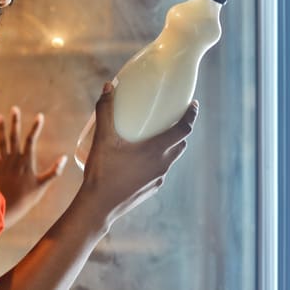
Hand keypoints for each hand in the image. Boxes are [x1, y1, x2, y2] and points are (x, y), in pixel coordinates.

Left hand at [0, 106, 67, 226]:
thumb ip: (54, 172)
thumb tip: (65, 158)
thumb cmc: (27, 198)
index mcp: (26, 162)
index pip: (31, 140)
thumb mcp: (43, 185)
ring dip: (1, 128)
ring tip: (0, 116)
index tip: (40, 116)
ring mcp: (4, 162)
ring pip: (2, 141)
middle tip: (14, 108)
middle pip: (14, 137)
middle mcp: (14, 159)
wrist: (7, 207)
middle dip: (15, 121)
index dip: (36, 127)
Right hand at [81, 82, 197, 227]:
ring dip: (169, 145)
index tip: (194, 104)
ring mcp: (158, 179)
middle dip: (180, 129)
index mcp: (156, 150)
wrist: (98, 206)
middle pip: (180, 143)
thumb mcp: (102, 138)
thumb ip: (105, 111)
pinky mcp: (151, 188)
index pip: (184, 129)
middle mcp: (162, 165)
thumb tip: (109, 86)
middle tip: (171, 117)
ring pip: (171, 157)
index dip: (192, 115)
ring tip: (155, 136)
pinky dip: (157, 160)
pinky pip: (160, 170)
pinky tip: (140, 158)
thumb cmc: (102, 171)